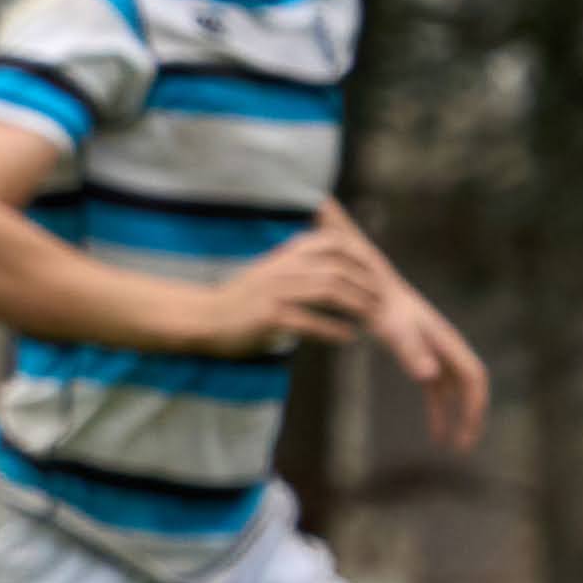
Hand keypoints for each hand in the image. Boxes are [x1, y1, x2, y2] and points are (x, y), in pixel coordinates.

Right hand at [194, 219, 383, 357]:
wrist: (203, 317)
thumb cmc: (238, 300)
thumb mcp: (269, 272)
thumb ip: (297, 266)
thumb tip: (329, 266)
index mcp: (285, 255)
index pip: (332, 244)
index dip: (360, 258)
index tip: (375, 274)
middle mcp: (283, 268)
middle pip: (337, 269)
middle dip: (365, 285)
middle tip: (380, 302)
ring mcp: (276, 292)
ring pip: (328, 291)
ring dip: (356, 306)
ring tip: (371, 319)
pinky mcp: (269, 317)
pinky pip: (310, 321)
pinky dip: (333, 330)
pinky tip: (348, 338)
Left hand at [358, 254, 490, 455]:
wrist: (369, 288)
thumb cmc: (382, 307)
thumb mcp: (395, 330)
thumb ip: (411, 351)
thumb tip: (429, 377)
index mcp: (448, 343)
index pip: (474, 377)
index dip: (475, 404)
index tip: (468, 430)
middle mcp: (448, 350)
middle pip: (470, 388)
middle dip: (471, 417)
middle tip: (463, 447)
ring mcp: (437, 356)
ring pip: (454, 393)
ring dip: (455, 418)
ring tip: (450, 446)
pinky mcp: (422, 359)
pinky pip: (437, 392)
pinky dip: (438, 411)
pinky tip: (434, 433)